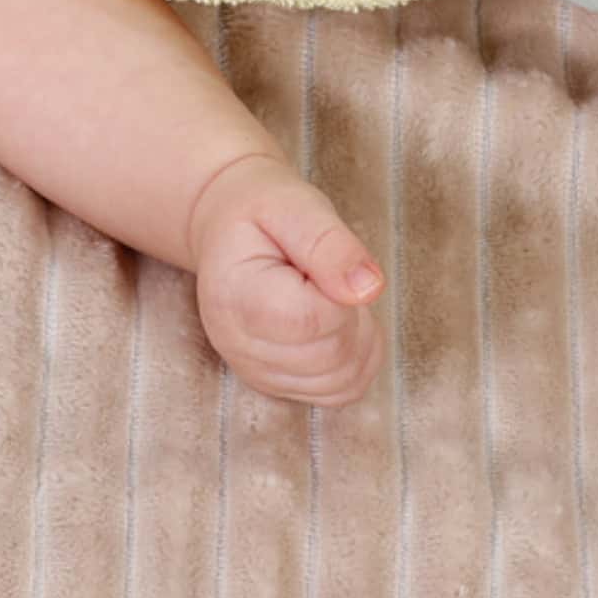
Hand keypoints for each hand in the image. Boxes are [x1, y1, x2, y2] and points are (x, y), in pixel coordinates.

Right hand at [188, 152, 384, 407]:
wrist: (228, 227)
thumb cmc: (263, 211)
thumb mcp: (294, 205)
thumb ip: (330, 243)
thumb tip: (369, 289)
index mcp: (233, 295)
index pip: (312, 319)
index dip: (338, 287)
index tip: (319, 256)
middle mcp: (237, 345)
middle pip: (332, 354)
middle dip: (350, 310)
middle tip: (325, 270)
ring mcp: (255, 372)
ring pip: (343, 379)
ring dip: (358, 335)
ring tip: (328, 292)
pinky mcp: (276, 386)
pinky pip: (341, 391)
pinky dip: (357, 359)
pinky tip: (337, 321)